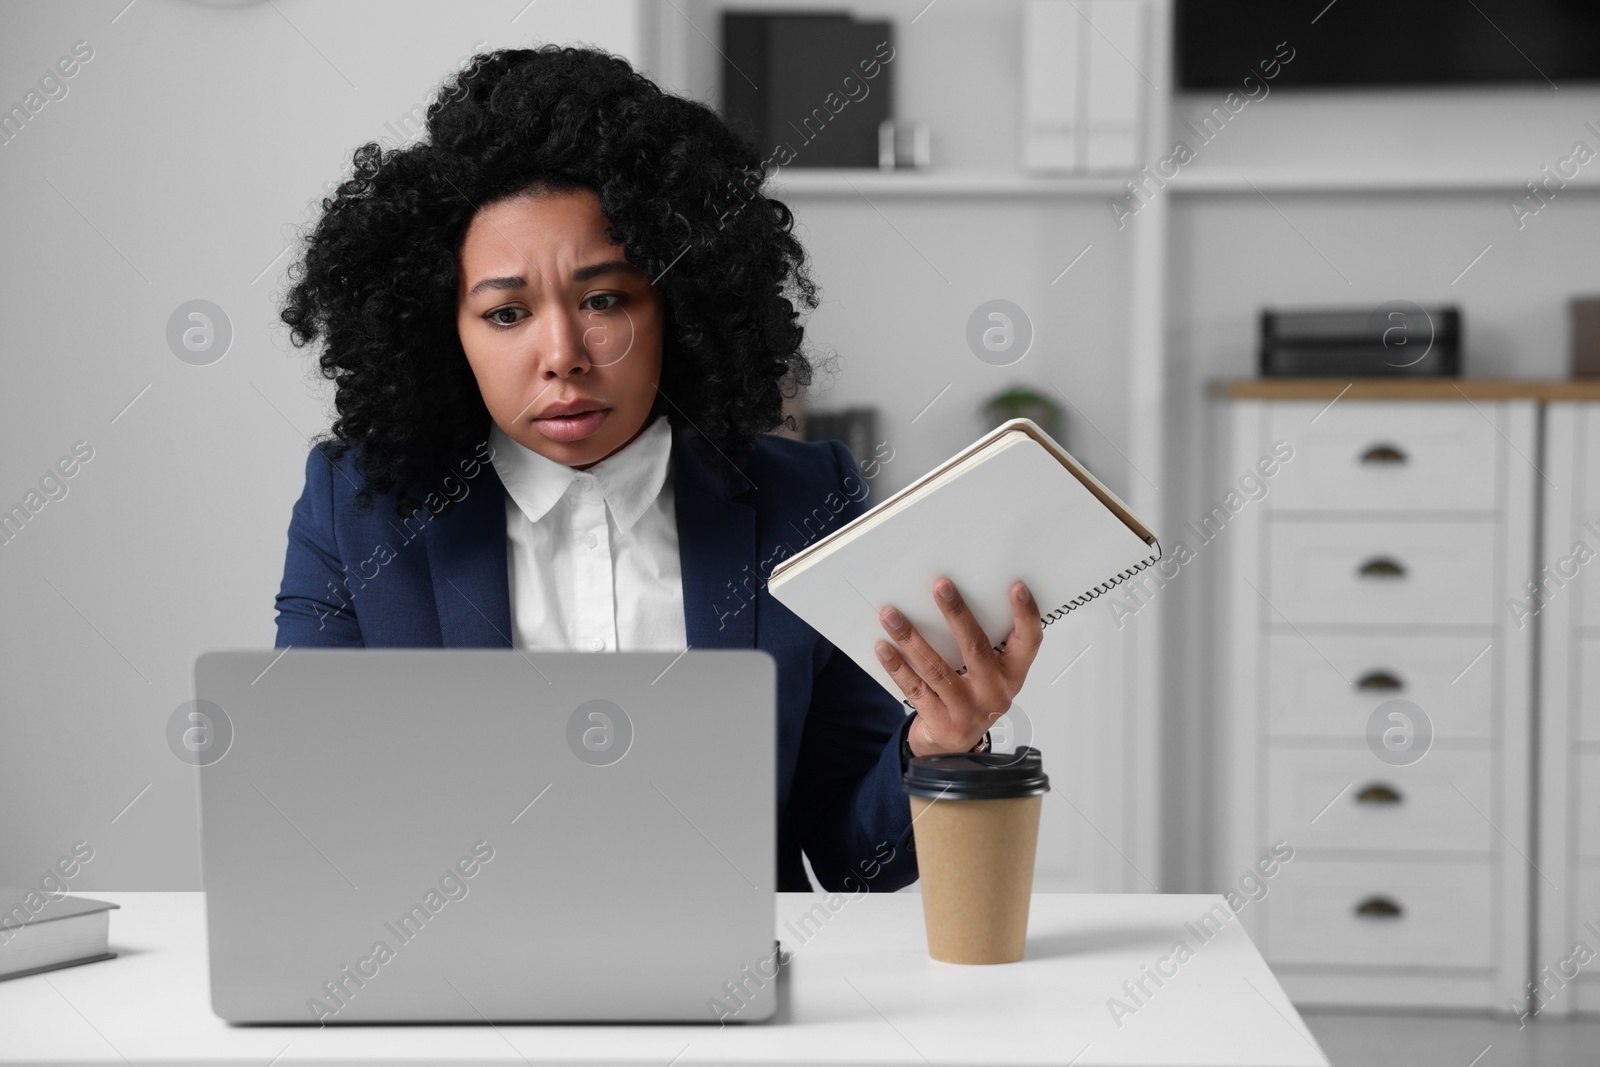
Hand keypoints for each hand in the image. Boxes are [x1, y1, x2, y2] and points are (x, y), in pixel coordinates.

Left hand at [874, 577, 1042, 757]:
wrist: (951, 751)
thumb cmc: (970, 702)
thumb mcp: (986, 677)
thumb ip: (979, 647)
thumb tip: (950, 601)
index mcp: (1011, 675)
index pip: (1028, 642)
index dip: (1026, 615)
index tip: (1017, 588)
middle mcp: (994, 693)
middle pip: (976, 648)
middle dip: (957, 614)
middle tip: (940, 586)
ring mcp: (968, 710)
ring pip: (937, 668)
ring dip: (911, 638)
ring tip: (892, 616)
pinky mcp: (942, 723)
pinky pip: (915, 689)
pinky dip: (897, 667)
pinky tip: (884, 648)